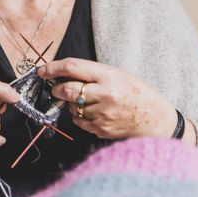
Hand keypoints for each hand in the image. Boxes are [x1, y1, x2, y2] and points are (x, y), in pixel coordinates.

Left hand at [37, 58, 175, 139]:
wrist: (155, 119)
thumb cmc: (137, 93)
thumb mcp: (117, 74)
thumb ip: (92, 74)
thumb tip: (62, 75)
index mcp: (109, 76)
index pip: (72, 67)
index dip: (52, 68)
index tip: (42, 70)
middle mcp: (105, 94)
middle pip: (67, 90)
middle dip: (57, 89)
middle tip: (57, 88)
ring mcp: (102, 114)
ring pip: (72, 107)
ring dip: (72, 104)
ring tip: (88, 101)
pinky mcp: (101, 129)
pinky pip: (79, 121)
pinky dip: (80, 116)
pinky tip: (94, 113)